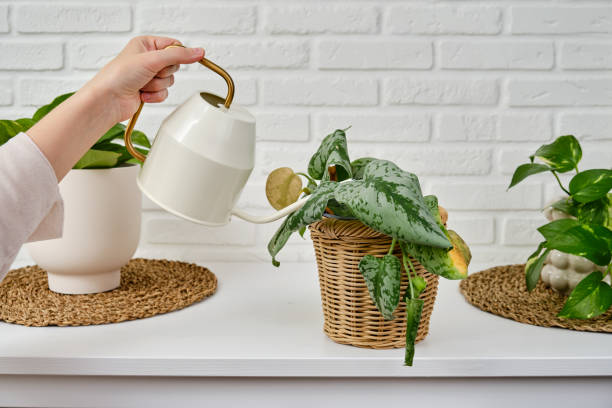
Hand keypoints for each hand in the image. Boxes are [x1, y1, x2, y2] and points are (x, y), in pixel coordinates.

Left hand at [27, 36, 204, 180]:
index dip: (177, 55)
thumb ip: (178, 56)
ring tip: (142, 85)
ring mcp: (148, 75)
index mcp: (146, 44)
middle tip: (148, 73)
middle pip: (174, 66)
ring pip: (170, 81)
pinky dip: (155, 96)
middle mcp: (148, 58)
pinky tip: (142, 94)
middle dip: (163, 73)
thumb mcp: (152, 60)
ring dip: (157, 86)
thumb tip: (199, 51)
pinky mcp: (149, 90)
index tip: (173, 62)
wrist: (108, 100)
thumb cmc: (119, 76)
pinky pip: (165, 93)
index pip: (174, 46)